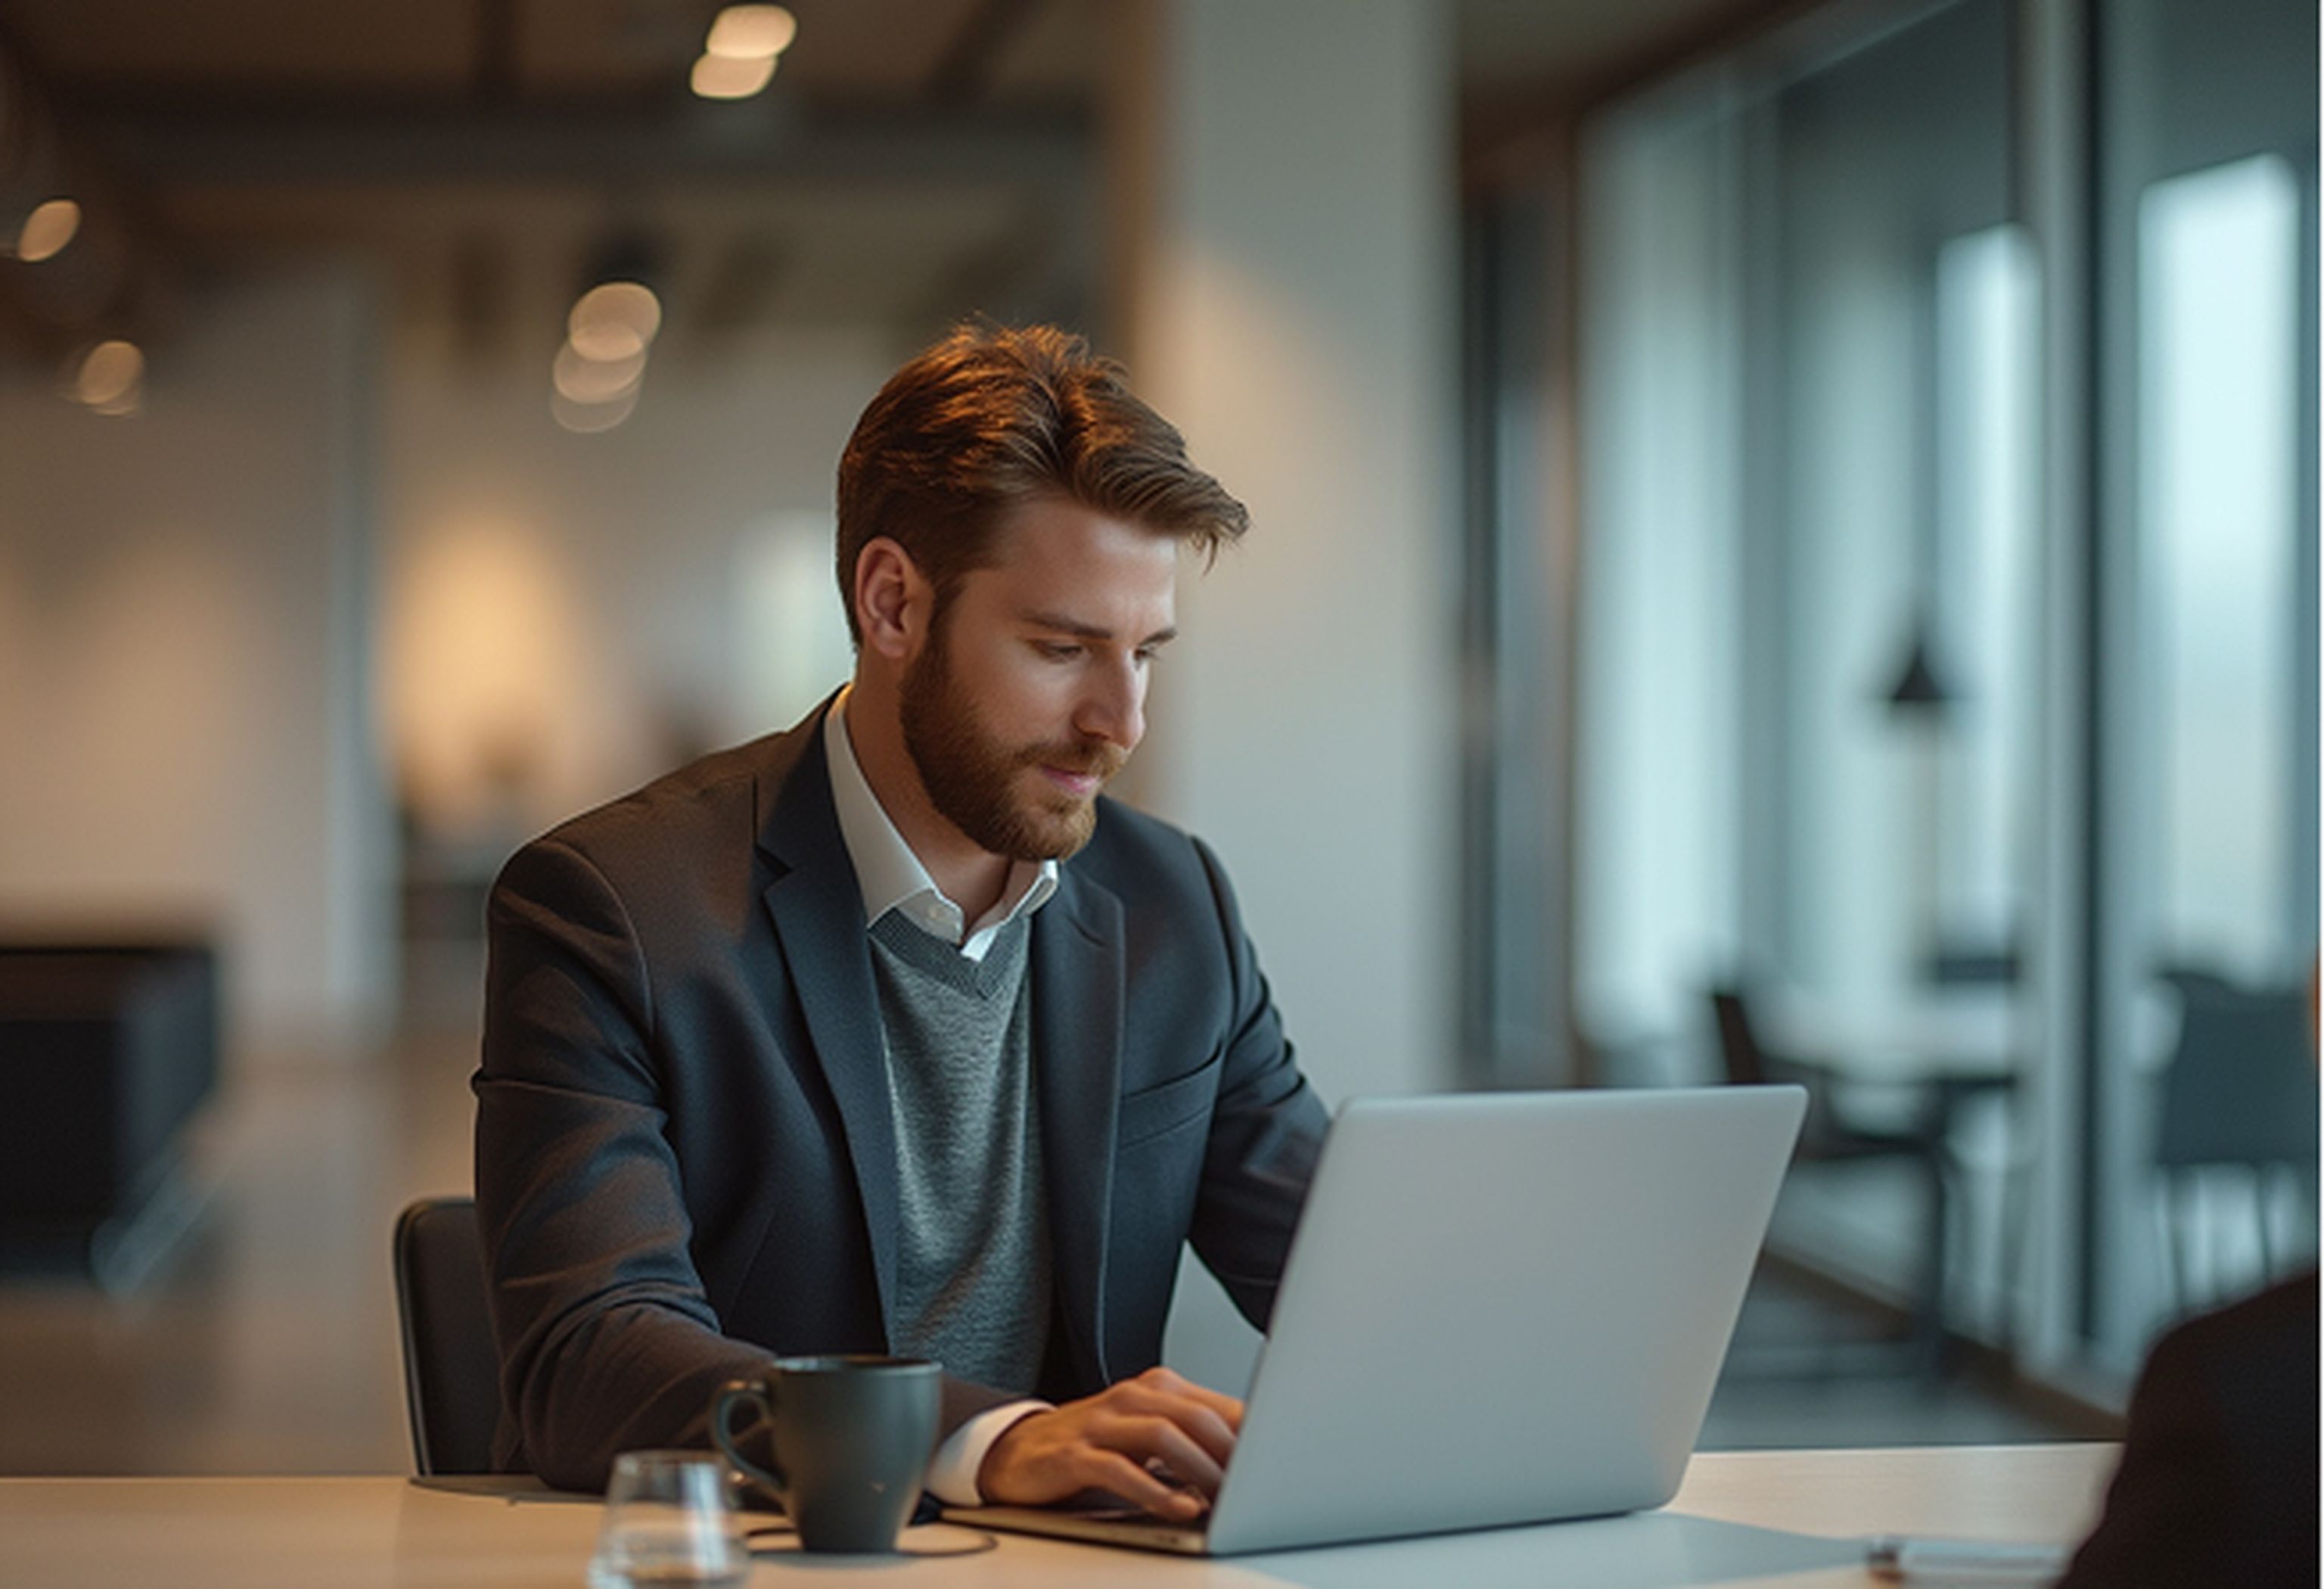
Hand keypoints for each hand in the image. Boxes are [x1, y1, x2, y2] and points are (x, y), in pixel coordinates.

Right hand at [976, 1366, 1242, 1519]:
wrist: (1016, 1451)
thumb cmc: (1091, 1446)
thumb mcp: (1145, 1436)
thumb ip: (1191, 1441)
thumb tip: (1251, 1463)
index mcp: (1155, 1388)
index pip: (1215, 1403)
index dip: (1251, 1434)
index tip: (1279, 1463)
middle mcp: (1130, 1397)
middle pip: (1195, 1415)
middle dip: (1231, 1453)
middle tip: (1256, 1486)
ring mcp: (1101, 1423)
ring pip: (1163, 1435)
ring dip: (1199, 1471)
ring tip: (1222, 1499)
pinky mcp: (1074, 1454)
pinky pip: (1121, 1469)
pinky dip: (1156, 1491)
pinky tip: (1179, 1509)